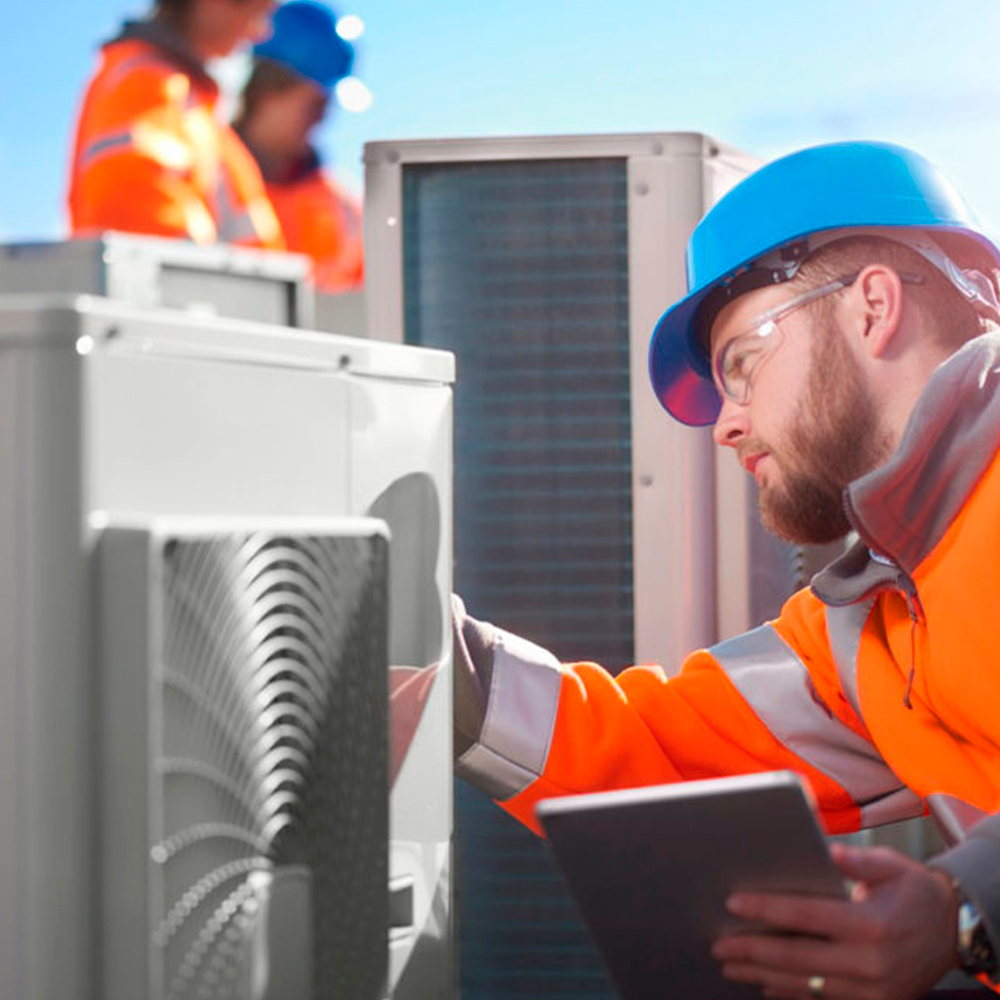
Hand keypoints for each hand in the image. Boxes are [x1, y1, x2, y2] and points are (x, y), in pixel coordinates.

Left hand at [711, 842, 959, 999]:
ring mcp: (873, 990)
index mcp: (871, 924)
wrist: (955, 931)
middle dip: (753, 950)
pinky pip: (824, 999)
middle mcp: (871, 963)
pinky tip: (765, 983)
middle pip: (798, 957)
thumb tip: (824, 848)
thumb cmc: (915, 891)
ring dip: (764, 975)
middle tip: (719, 944)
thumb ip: (856, 860)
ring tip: (731, 965)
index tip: (733, 903)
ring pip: (806, 984)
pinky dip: (791, 992)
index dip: (768, 909)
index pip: (807, 915)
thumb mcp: (892, 866)